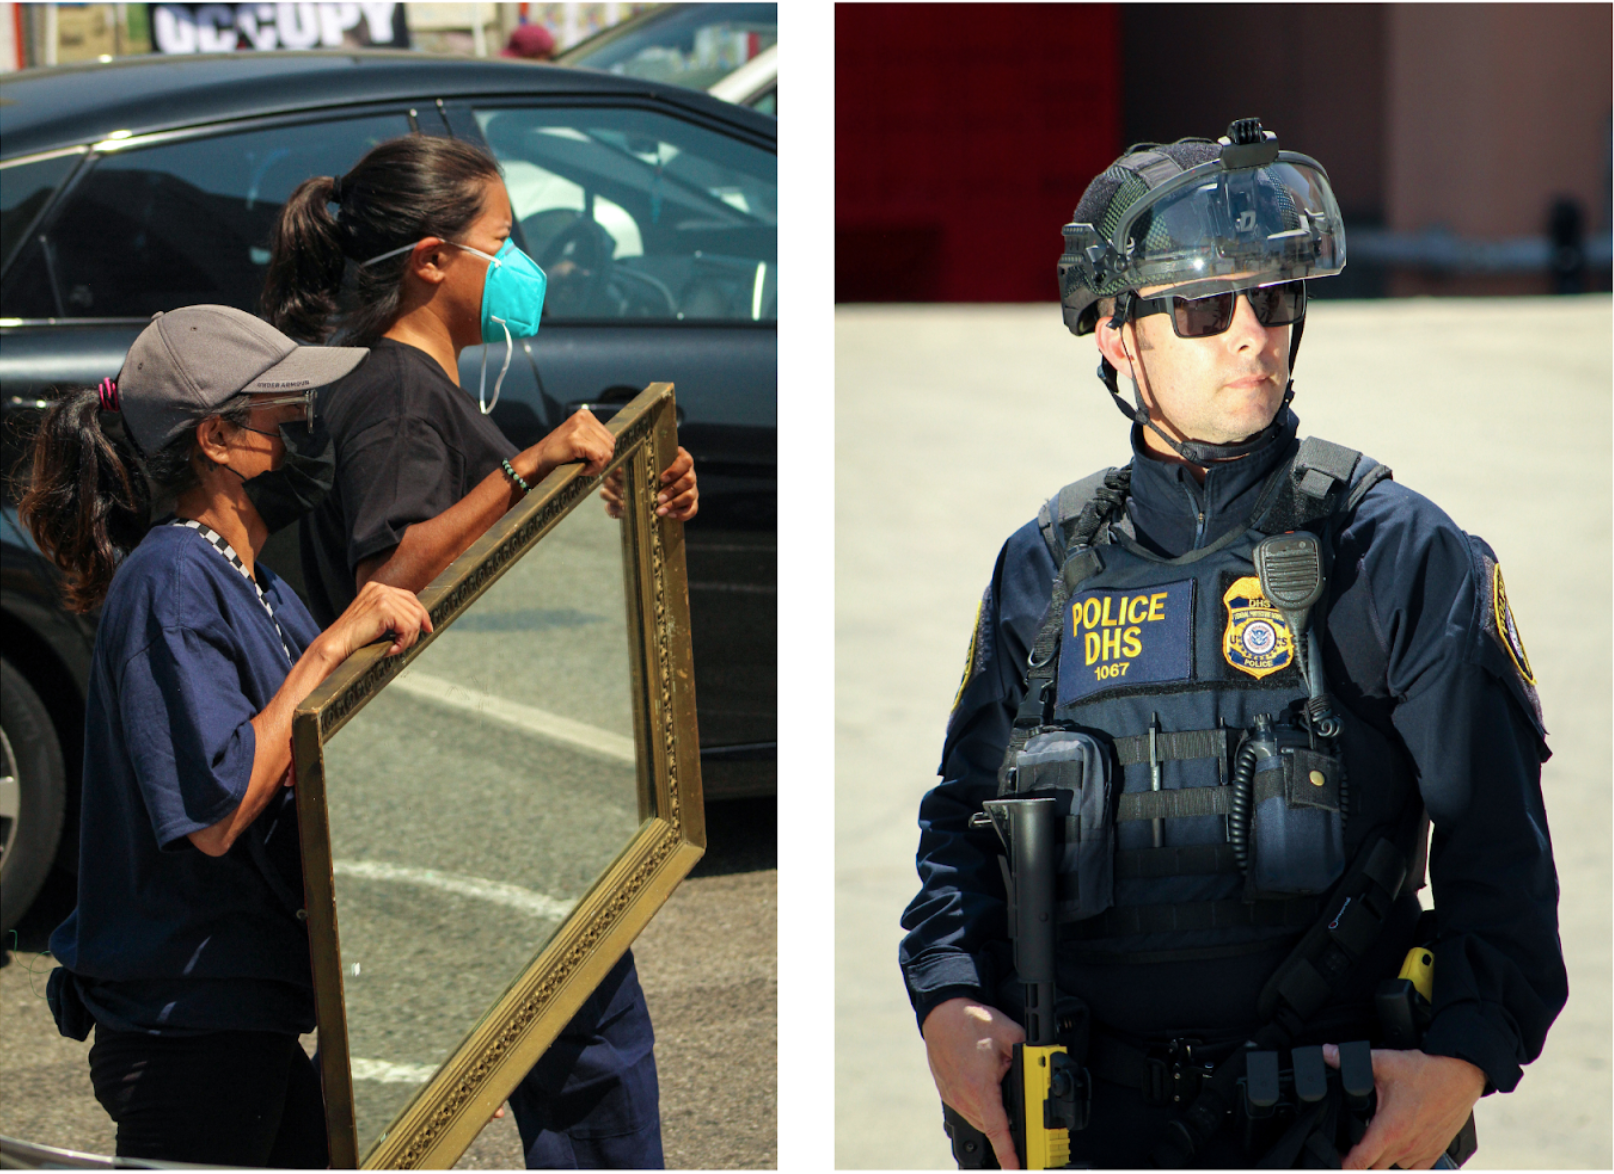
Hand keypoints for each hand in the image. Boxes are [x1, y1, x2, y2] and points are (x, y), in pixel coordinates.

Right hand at [323, 581, 433, 660]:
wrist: (335, 645)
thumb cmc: (353, 638)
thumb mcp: (374, 619)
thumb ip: (391, 613)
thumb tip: (419, 619)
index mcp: (376, 587)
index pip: (409, 597)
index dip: (421, 613)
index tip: (427, 628)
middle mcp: (380, 588)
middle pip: (415, 607)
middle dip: (415, 629)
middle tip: (406, 644)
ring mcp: (382, 596)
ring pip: (414, 620)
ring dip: (407, 640)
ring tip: (393, 648)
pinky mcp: (384, 609)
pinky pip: (408, 628)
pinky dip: (402, 643)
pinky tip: (389, 649)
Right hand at [516, 409, 614, 483]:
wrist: (537, 461)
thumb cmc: (559, 455)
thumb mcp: (580, 441)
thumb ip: (595, 440)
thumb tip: (614, 449)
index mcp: (586, 415)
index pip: (610, 438)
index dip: (603, 454)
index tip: (589, 461)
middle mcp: (584, 417)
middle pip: (611, 444)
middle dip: (602, 460)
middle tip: (587, 467)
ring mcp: (579, 427)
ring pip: (607, 452)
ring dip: (598, 465)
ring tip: (583, 467)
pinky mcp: (576, 439)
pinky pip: (599, 457)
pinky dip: (594, 468)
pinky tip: (582, 470)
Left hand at [601, 446, 698, 520]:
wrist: (662, 480)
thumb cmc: (652, 469)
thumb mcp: (649, 462)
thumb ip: (637, 464)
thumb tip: (617, 469)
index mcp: (681, 460)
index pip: (685, 461)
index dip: (675, 470)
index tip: (662, 478)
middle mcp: (689, 474)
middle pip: (688, 480)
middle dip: (672, 490)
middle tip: (658, 498)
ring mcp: (692, 488)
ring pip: (690, 495)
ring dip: (675, 504)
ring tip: (660, 511)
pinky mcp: (692, 502)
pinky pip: (693, 509)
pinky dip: (683, 514)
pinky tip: (671, 516)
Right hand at [922, 997, 1024, 1168]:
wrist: (941, 1013)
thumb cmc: (970, 1022)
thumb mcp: (1008, 1032)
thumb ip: (1029, 1053)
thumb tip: (1043, 1065)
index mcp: (980, 1087)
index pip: (997, 1130)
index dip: (1008, 1154)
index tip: (1016, 1168)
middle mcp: (964, 1097)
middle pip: (992, 1125)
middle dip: (1008, 1126)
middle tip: (1024, 1117)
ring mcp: (954, 1096)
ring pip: (980, 1119)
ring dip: (994, 1114)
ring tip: (1002, 1091)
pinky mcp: (948, 1093)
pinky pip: (968, 1109)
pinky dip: (981, 1105)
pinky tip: (986, 1087)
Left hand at [1323, 1044, 1484, 1168]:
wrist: (1462, 1077)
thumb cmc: (1428, 1072)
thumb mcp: (1384, 1062)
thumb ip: (1350, 1059)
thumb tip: (1326, 1054)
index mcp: (1390, 1129)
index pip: (1360, 1161)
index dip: (1343, 1163)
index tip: (1333, 1160)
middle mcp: (1405, 1146)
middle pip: (1374, 1166)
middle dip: (1360, 1158)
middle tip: (1349, 1144)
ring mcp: (1421, 1152)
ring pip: (1393, 1166)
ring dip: (1381, 1158)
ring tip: (1373, 1141)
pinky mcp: (1434, 1152)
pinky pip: (1414, 1168)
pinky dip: (1402, 1161)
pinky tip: (1396, 1146)